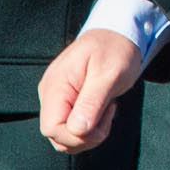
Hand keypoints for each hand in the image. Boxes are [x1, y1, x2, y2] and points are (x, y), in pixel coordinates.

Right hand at [39, 30, 144, 153]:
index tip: (102, 120)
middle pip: (57, 136)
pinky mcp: (66, 101)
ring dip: (90, 132)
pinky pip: (72, 126)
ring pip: (65, 135)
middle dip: (86, 136)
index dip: (76, 135)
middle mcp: (50, 94)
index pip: (51, 128)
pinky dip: (90, 126)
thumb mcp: (110, 73)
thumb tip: (77, 130)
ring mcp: (57, 98)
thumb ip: (92, 102)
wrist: (119, 33)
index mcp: (56, 86)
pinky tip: (103, 108)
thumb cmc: (115, 48)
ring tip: (107, 108)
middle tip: (109, 113)